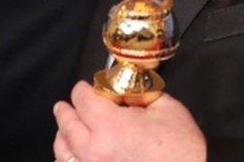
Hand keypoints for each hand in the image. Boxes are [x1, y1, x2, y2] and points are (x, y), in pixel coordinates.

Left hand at [53, 81, 205, 161]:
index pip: (82, 98)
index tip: (88, 88)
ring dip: (63, 135)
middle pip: (66, 123)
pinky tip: (73, 154)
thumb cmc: (181, 149)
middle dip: (67, 109)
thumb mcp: (166, 107)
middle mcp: (93, 150)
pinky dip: (68, 159)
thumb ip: (140, 94)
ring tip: (66, 128)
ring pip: (62, 150)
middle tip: (66, 104)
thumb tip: (125, 91)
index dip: (84, 89)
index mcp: (109, 125)